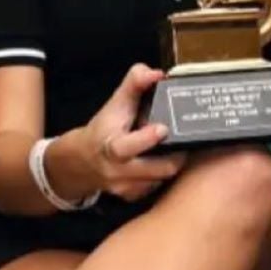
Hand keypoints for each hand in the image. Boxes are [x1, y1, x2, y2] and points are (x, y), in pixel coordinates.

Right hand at [77, 64, 187, 201]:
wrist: (83, 162)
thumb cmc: (105, 128)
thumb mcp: (116, 104)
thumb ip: (134, 84)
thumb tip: (156, 73)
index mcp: (110, 146)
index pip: (126, 147)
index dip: (146, 139)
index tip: (163, 127)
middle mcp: (118, 171)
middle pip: (157, 169)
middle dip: (175, 155)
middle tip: (187, 139)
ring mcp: (127, 187)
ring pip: (163, 178)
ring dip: (173, 163)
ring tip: (180, 147)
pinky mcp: (135, 196)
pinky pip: (159, 186)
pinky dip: (165, 173)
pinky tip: (168, 160)